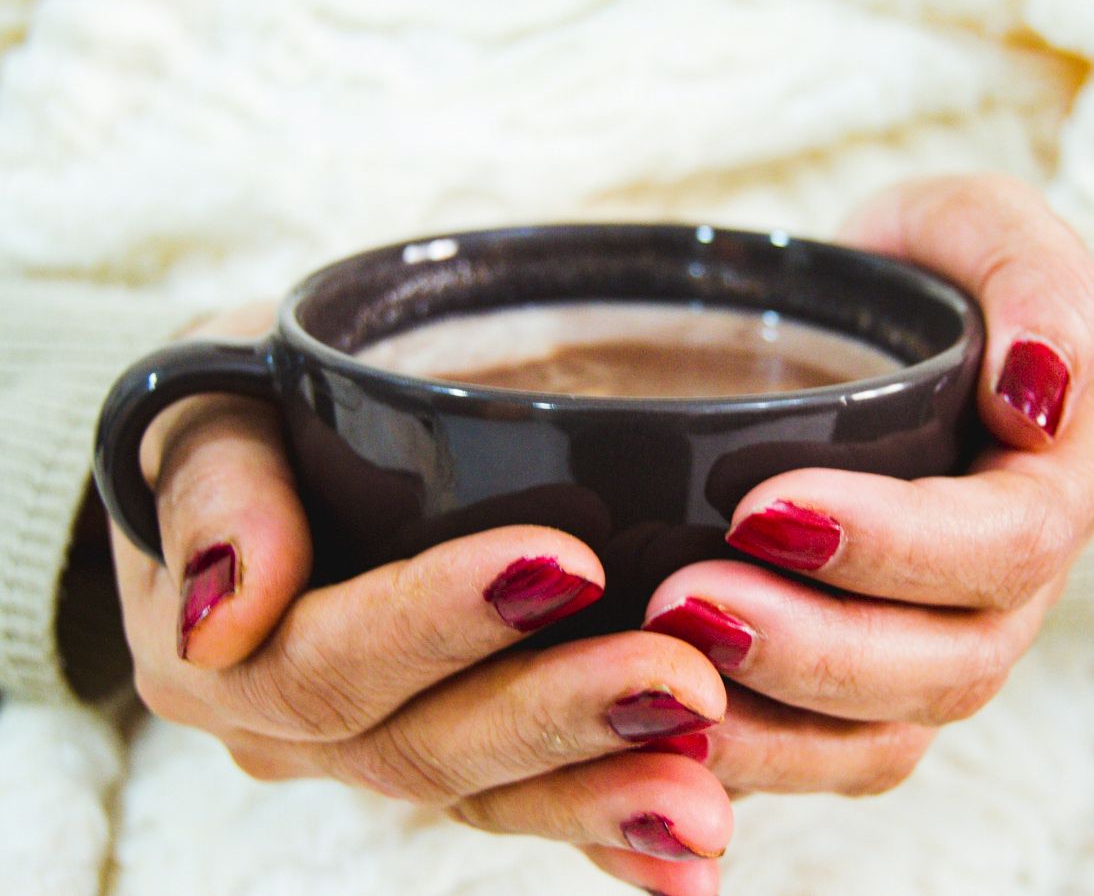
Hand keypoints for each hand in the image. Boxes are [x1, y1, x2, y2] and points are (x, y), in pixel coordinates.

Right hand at [112, 306, 731, 895]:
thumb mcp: (204, 421)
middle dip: (560, 716)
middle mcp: (305, 732)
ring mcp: (385, 751)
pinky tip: (693, 865)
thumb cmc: (245, 426)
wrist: (268, 468)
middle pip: (428, 745)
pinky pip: (533, 809)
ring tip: (708, 803)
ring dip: (605, 798)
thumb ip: (208, 498)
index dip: (440, 623)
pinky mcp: (459, 754)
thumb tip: (225, 607)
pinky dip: (610, 837)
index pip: (327, 661)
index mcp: (228, 659)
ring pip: (494, 794)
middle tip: (685, 686)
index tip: (564, 566)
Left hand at [640, 175, 1093, 798]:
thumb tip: (1043, 391)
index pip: (1005, 545)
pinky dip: (749, 758)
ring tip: (666, 670)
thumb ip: (1033, 278)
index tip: (761, 506)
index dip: (896, 545)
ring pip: (883, 737)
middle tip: (688, 601)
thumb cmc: (904, 276)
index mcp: (1050, 485)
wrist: (832, 334)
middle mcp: (1003, 589)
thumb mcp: (969, 228)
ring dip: (775, 723)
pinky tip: (664, 733)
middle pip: (946, 667)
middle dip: (817, 648)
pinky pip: (822, 759)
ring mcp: (931, 647)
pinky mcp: (857, 689)